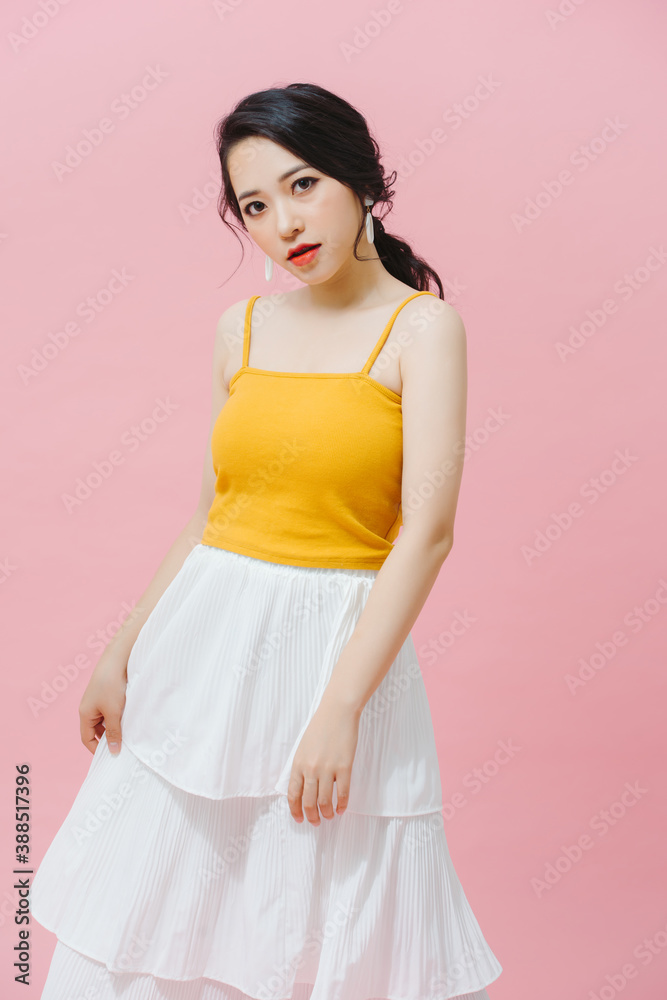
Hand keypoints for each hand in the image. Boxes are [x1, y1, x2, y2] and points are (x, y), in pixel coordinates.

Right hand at [79, 649, 128, 755]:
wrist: (117, 659)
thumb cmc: (111, 685)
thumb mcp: (113, 712)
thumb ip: (113, 732)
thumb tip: (113, 751)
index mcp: (85, 714)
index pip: (86, 738)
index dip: (96, 749)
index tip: (111, 756)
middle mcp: (89, 708)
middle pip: (96, 730)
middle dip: (108, 738)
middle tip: (123, 745)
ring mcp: (98, 700)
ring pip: (105, 720)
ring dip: (115, 726)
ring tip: (129, 731)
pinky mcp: (107, 693)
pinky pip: (111, 710)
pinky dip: (119, 715)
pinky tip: (130, 717)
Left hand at [287, 694, 360, 825]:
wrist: (337, 712)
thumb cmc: (320, 727)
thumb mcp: (303, 747)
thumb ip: (302, 767)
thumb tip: (304, 788)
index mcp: (298, 763)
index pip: (293, 794)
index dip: (295, 810)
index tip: (299, 819)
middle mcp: (310, 769)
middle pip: (308, 802)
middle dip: (311, 816)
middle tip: (315, 822)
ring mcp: (327, 769)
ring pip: (325, 801)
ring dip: (327, 814)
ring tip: (329, 817)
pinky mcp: (344, 767)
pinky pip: (343, 793)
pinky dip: (342, 804)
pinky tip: (342, 809)